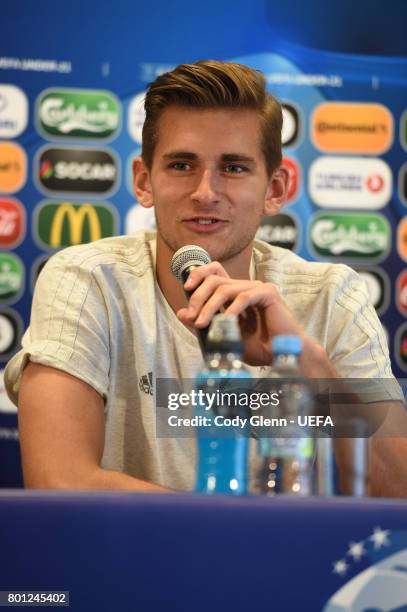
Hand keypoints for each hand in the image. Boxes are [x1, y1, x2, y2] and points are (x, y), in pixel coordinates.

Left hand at [176, 262, 335, 375]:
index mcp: (237, 293)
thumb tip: (182, 313)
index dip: (199, 274)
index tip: (186, 288)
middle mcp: (247, 287)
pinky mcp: (269, 294)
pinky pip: (243, 297)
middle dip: (198, 297)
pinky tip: (225, 322)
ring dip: (209, 306)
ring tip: (202, 324)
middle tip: (192, 317)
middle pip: (215, 279)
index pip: (215, 271)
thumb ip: (204, 324)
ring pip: (225, 288)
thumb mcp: (224, 337)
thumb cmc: (258, 347)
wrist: (282, 356)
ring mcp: (258, 288)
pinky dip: (231, 309)